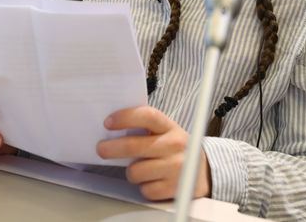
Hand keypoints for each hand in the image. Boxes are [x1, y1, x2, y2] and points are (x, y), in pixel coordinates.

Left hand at [96, 106, 210, 200]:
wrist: (204, 171)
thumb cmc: (174, 148)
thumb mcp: (165, 132)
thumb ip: (144, 127)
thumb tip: (111, 128)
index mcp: (169, 127)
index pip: (146, 115)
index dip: (125, 117)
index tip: (108, 122)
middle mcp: (174, 145)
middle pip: (133, 146)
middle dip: (111, 148)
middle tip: (101, 149)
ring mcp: (176, 167)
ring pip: (135, 171)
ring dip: (130, 172)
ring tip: (138, 168)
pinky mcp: (175, 188)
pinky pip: (145, 189)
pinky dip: (143, 186)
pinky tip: (151, 180)